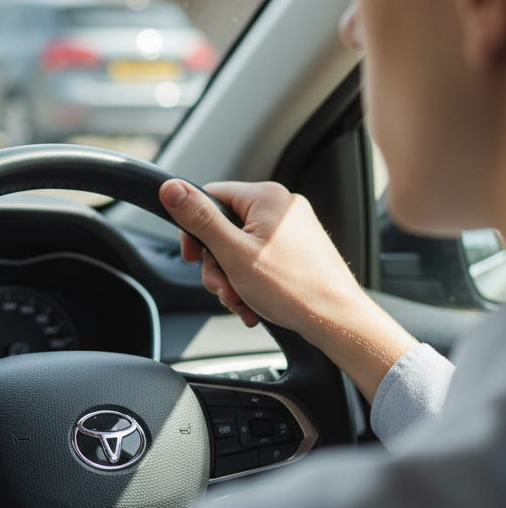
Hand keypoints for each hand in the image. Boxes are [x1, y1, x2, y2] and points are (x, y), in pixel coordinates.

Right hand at [159, 179, 414, 401]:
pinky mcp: (297, 250)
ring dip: (232, 279)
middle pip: (223, 228)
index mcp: (266, 197)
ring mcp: (291, 229)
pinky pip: (258, 260)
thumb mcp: (232, 252)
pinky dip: (250, 283)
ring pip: (239, 249)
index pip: (209, 198)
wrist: (336, 319)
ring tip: (242, 300)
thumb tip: (170, 188)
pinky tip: (253, 303)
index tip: (192, 258)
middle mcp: (281, 207)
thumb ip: (198, 218)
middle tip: (224, 288)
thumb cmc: (293, 288)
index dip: (193, 231)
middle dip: (217, 265)